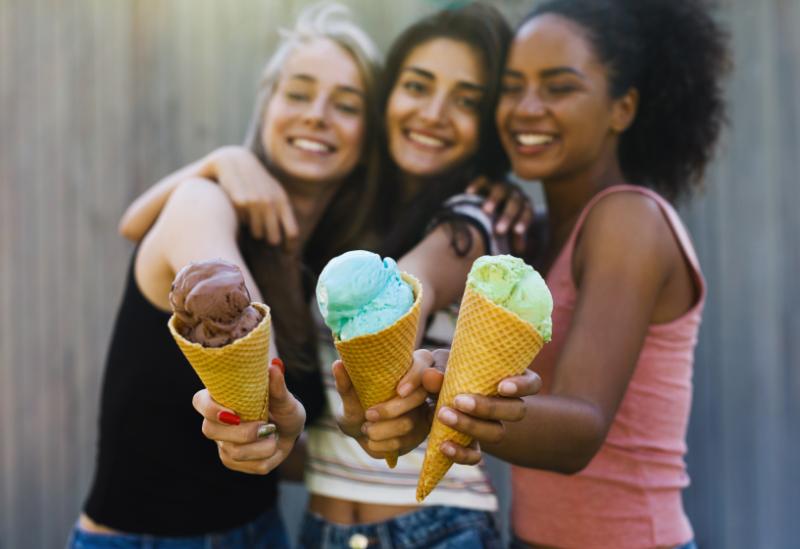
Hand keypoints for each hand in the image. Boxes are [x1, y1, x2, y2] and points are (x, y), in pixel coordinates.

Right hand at [192, 364, 305, 474]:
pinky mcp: (233, 462)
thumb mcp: (284, 397)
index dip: (210, 409)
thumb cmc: (283, 408)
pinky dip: (268, 456)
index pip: (199, 401)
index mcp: (221, 399)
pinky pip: (249, 466)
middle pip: (210, 431)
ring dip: (262, 446)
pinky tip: (273, 446)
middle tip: (267, 426)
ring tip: (274, 434)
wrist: (290, 430)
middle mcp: (216, 422)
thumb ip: (278, 386)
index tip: (234, 414)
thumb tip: (275, 365)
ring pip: (233, 452)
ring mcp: (223, 444)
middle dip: (242, 432)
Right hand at [207, 146, 298, 249]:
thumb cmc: (255, 181)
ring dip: (253, 231)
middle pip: (274, 239)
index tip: (286, 255)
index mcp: (282, 201)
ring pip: (257, 234)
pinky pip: (242, 224)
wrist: (233, 161)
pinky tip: (238, 211)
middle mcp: (272, 202)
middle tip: (262, 236)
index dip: (290, 248)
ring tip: (249, 218)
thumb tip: (290, 240)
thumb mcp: (272, 192)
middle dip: (268, 240)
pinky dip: (241, 222)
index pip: (292, 233)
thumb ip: (281, 211)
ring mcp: (256, 202)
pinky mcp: (240, 202)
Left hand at [333, 349, 433, 459]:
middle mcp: (418, 388)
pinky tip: (372, 441)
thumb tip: (338, 364)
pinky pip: (405, 441)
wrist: (359, 430)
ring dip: (382, 429)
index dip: (415, 377)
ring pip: (409, 423)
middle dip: (391, 410)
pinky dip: (383, 443)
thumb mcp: (349, 395)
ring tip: (366, 428)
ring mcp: (422, 412)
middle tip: (368, 414)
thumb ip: (346, 382)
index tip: (399, 391)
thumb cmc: (357, 405)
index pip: (424, 362)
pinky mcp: (420, 433)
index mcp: (405, 368)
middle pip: (418, 396)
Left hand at [422, 357, 541, 465]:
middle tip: (459, 400)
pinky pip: (476, 456)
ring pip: (497, 433)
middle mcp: (506, 404)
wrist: (426, 394)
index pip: (532, 383)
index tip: (501, 387)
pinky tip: (444, 445)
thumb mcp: (438, 364)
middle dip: (489, 408)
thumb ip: (437, 368)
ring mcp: (492, 426)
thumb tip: (433, 377)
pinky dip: (461, 453)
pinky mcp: (474, 444)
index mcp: (508, 378)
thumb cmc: (441, 370)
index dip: (523, 386)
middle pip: (516, 411)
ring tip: (443, 415)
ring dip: (471, 426)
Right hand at [466, 176, 533, 254]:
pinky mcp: (486, 180)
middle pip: (514, 203)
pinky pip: (481, 180)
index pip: (527, 213)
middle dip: (507, 216)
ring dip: (494, 200)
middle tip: (499, 230)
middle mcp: (514, 194)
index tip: (517, 232)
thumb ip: (517, 237)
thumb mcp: (513, 226)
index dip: (523, 222)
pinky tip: (469, 193)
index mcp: (524, 206)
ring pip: (499, 190)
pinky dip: (476, 185)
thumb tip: (521, 251)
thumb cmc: (505, 217)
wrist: (496, 194)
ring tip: (486, 211)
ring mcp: (500, 185)